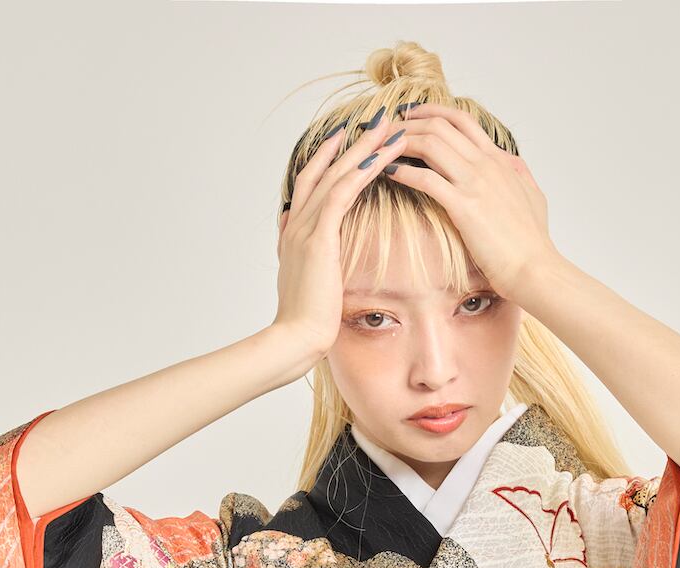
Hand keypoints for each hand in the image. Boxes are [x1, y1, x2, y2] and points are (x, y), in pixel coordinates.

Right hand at [271, 111, 409, 358]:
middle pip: (324, 169)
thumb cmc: (303, 318)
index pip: (311, 182)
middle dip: (352, 143)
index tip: (346, 138)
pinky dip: (361, 172)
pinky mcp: (319, 237)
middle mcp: (296, 222)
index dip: (328, 158)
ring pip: (337, 175)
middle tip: (377, 119)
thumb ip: (295, 250)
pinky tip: (381, 157)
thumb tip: (290, 230)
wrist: (294, 337)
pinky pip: (342, 194)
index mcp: (293, 230)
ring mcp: (305, 227)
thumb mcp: (298, 277)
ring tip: (389, 128)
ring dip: (364, 149)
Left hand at [377, 102, 562, 301]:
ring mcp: (475, 183)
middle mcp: (486, 165)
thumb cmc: (532, 241)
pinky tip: (389, 173)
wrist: (535, 268)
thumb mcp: (533, 196)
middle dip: (408, 124)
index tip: (410, 114)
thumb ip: (520, 174)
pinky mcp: (464, 206)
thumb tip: (513, 163)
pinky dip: (403, 172)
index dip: (431, 112)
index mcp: (499, 161)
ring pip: (431, 144)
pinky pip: (426, 179)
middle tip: (386, 131)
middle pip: (440, 126)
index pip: (462, 121)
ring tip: (382, 149)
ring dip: (402, 142)